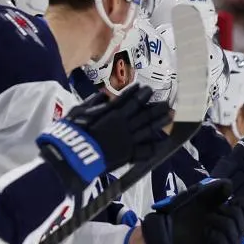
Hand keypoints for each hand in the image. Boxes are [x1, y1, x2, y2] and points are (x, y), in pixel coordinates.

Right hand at [36, 86, 172, 191]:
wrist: (74, 156)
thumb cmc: (72, 131)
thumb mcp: (79, 111)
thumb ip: (94, 102)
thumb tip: (105, 96)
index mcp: (112, 113)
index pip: (128, 100)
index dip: (139, 94)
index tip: (147, 88)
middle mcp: (124, 124)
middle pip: (143, 114)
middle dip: (155, 107)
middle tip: (167, 102)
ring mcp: (128, 140)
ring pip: (148, 129)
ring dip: (159, 122)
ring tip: (170, 115)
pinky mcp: (128, 155)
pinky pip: (145, 150)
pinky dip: (155, 146)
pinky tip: (163, 142)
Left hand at [142, 178, 243, 243]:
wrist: (165, 231)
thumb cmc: (181, 214)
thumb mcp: (199, 197)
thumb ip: (215, 190)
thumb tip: (230, 185)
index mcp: (228, 217)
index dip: (242, 204)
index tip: (230, 201)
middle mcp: (230, 233)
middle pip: (242, 221)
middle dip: (227, 213)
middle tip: (210, 215)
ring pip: (235, 233)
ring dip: (219, 224)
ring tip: (206, 225)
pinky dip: (217, 238)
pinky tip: (207, 236)